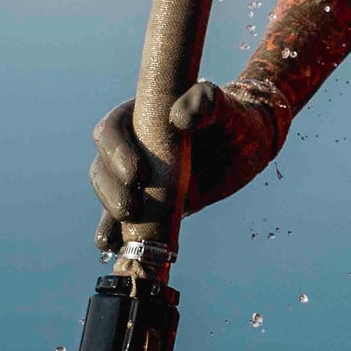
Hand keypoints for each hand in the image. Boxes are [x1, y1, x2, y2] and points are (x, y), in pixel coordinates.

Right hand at [90, 80, 288, 253]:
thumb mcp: (223, 105)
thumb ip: (205, 102)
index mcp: (140, 116)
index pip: (111, 130)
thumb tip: (180, 118)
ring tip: (122, 236)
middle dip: (110, 190)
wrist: (247, 147)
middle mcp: (132, 146)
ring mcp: (138, 178)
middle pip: (103, 167)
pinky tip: (114, 248)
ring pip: (108, 195)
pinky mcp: (149, 203)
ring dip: (109, 215)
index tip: (137, 173)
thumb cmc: (232, 119)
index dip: (115, 151)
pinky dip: (114, 235)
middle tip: (131, 208)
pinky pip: (123, 220)